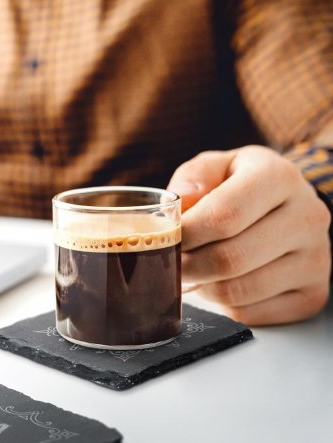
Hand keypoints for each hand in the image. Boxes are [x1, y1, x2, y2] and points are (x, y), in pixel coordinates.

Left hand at [168, 146, 330, 325]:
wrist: (288, 203)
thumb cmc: (240, 183)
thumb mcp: (216, 165)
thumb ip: (194, 177)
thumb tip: (182, 202)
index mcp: (279, 178)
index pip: (224, 215)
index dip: (186, 233)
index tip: (165, 238)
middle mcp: (306, 217)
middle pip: (230, 258)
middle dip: (188, 265)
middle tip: (170, 261)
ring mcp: (315, 260)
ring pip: (238, 291)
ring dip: (202, 286)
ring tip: (192, 269)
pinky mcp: (312, 294)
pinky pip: (250, 314)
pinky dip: (221, 304)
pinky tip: (217, 281)